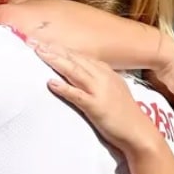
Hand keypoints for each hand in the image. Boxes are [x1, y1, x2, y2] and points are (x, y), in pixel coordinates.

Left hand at [36, 46, 161, 155]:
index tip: (44, 41)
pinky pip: (77, 95)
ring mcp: (100, 91)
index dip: (61, 48)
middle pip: (75, 59)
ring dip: (56, 61)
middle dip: (54, 49)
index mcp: (106, 73)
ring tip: (38, 52)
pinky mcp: (97, 107)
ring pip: (74, 71)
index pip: (80, 56)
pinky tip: (50, 83)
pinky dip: (64, 88)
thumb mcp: (112, 91)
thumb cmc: (124, 115)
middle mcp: (103, 77)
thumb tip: (80, 77)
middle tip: (33, 41)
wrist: (139, 132)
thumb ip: (98, 81)